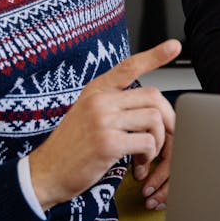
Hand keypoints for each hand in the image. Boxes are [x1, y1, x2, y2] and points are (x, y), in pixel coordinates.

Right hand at [28, 40, 179, 209]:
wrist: (45, 174)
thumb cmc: (71, 148)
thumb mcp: (87, 115)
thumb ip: (114, 106)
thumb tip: (150, 108)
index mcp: (96, 91)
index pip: (129, 66)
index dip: (155, 56)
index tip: (175, 46)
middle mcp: (99, 100)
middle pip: (153, 97)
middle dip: (168, 120)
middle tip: (166, 139)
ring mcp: (102, 120)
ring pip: (154, 119)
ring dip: (159, 142)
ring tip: (146, 156)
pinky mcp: (107, 143)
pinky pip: (147, 142)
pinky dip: (150, 156)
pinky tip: (138, 166)